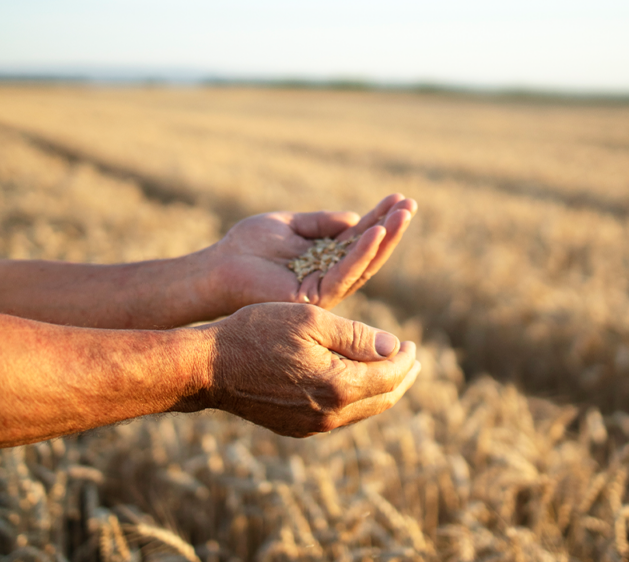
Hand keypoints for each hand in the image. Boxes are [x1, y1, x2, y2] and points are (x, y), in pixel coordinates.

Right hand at [183, 303, 420, 436]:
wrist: (209, 367)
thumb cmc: (257, 333)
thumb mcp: (311, 321)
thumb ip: (357, 336)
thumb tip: (395, 348)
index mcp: (339, 386)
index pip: (390, 376)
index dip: (406, 358)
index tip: (412, 343)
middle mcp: (330, 414)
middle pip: (382, 399)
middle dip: (401, 378)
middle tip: (412, 359)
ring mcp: (312, 426)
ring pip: (362, 411)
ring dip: (381, 390)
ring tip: (389, 370)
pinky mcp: (296, 428)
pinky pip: (339, 417)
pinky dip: (356, 399)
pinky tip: (353, 383)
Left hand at [211, 194, 416, 310]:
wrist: (218, 267)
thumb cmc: (248, 246)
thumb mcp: (289, 224)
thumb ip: (321, 222)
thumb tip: (355, 218)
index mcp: (325, 259)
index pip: (359, 238)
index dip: (380, 218)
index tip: (399, 198)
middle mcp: (329, 276)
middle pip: (369, 253)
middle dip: (391, 229)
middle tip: (411, 205)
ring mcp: (324, 289)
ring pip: (363, 265)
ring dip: (384, 239)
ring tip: (402, 215)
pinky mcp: (314, 297)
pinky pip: (344, 274)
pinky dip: (361, 253)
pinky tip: (375, 233)